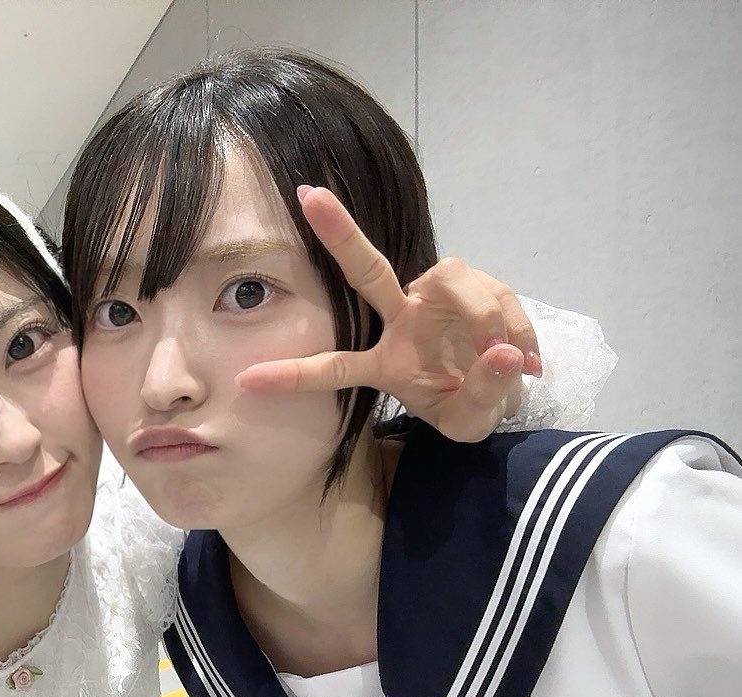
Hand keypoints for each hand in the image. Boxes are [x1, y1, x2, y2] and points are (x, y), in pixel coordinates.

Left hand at [237, 185, 540, 442]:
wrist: (502, 393)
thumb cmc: (466, 405)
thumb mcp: (470, 421)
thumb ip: (482, 395)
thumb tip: (502, 354)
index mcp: (382, 363)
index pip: (333, 366)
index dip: (293, 375)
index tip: (246, 380)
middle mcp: (400, 321)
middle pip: (367, 271)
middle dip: (340, 234)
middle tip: (308, 196)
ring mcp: (434, 301)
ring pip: (450, 280)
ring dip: (482, 314)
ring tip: (506, 358)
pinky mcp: (473, 290)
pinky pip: (495, 295)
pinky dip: (516, 328)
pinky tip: (528, 361)